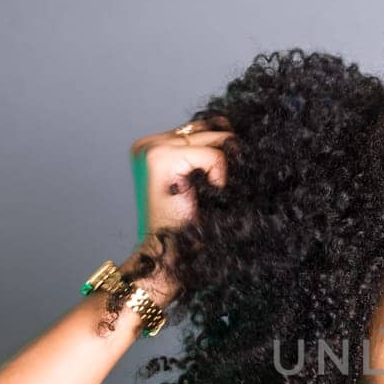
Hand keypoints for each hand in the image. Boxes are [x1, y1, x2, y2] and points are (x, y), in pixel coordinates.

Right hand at [122, 116, 235, 304]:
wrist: (169, 255)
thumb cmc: (188, 226)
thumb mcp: (197, 182)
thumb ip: (206, 153)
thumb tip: (236, 131)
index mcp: (152, 146)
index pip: (201, 127)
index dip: (220, 149)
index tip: (217, 179)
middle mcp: (148, 144)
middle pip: (208, 128)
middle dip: (224, 155)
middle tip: (215, 188)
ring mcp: (152, 149)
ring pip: (213, 138)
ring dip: (222, 167)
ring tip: (207, 193)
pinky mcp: (161, 158)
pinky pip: (214, 154)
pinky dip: (220, 175)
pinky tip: (206, 195)